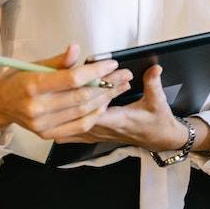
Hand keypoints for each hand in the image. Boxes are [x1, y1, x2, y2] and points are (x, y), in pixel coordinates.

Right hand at [0, 44, 132, 141]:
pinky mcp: (47, 134)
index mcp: (33, 86)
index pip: (72, 79)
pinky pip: (78, 126)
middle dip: (108, 84)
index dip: (95, 71)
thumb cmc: (18, 79)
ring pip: (83, 111)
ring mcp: (42, 124)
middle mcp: (38, 108)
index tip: (112, 63)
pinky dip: (95, 115)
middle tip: (124, 75)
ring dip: (106, 98)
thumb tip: (76, 48)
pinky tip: (105, 103)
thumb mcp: (33, 64)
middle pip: (82, 97)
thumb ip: (58, 60)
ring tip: (120, 87)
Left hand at [60, 65, 209, 153]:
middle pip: (78, 114)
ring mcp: (98, 134)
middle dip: (69, 98)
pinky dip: (62, 126)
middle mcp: (104, 129)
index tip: (77, 81)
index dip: (84, 95)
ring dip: (62, 114)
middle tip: (60, 83)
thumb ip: (153, 83)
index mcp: (118, 120)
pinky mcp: (96, 136)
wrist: (159, 140)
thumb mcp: (158, 101)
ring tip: (51, 100)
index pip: (94, 108)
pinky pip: (73, 134)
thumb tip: (154, 68)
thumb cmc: (157, 122)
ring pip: (72, 126)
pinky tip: (51, 120)